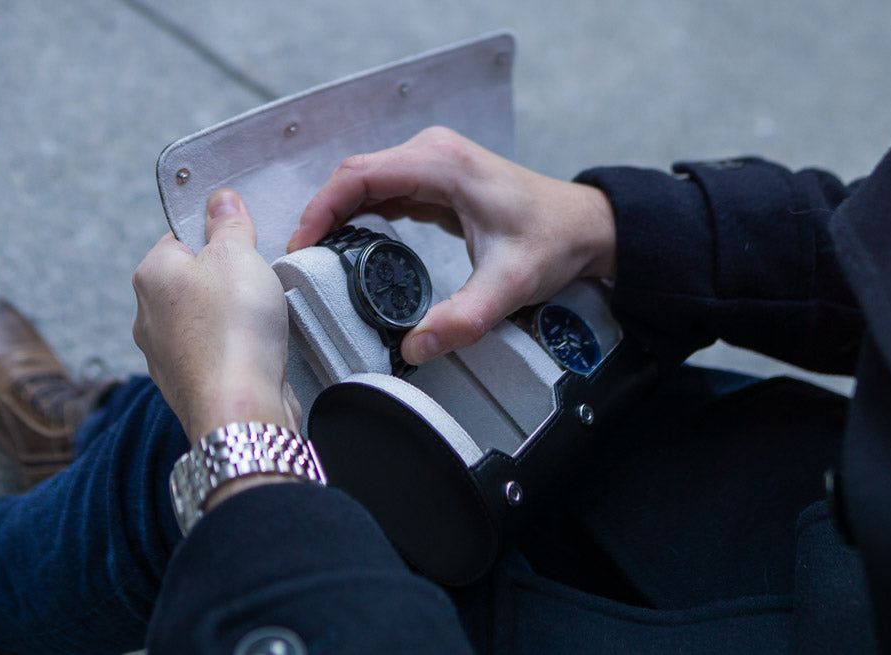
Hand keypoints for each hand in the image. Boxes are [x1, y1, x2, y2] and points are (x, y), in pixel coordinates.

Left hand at [132, 189, 298, 443]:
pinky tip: (254, 351)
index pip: (180, 236)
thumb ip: (229, 224)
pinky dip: (233, 348)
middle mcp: (147, 314)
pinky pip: (212, 352)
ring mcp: (164, 353)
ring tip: (257, 321)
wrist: (240, 410)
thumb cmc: (234, 331)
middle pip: (191, 278)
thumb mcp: (238, 254)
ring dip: (230, 316)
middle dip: (225, 279)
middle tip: (255, 282)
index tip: (244, 243)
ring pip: (201, 318)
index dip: (216, 236)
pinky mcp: (187, 383)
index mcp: (151, 274)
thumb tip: (220, 200)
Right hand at [288, 127, 616, 364]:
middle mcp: (432, 153)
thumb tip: (415, 348)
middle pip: (354, 176)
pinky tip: (351, 244)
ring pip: (365, 182)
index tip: (302, 246)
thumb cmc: (554, 241)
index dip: (321, 210)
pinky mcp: (436, 180)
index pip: (358, 176)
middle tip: (303, 261)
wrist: (587, 227)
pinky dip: (360, 214)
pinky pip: (383, 190)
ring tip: (319, 256)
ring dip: (338, 214)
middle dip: (322, 215)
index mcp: (441, 164)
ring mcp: (433, 164)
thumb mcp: (510, 284)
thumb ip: (463, 318)